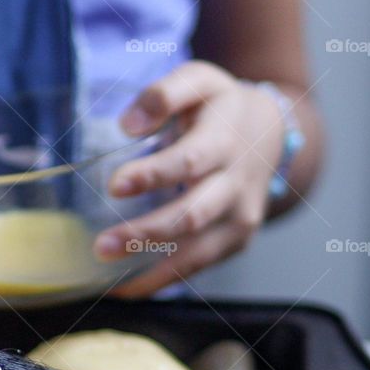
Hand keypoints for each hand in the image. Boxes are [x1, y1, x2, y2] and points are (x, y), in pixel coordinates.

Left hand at [94, 61, 284, 296]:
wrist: (269, 130)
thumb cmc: (218, 106)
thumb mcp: (197, 80)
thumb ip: (163, 95)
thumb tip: (127, 125)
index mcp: (224, 141)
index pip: (189, 162)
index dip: (153, 175)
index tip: (115, 185)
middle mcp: (236, 185)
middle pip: (192, 216)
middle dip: (146, 235)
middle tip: (100, 247)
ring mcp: (239, 217)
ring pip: (198, 252)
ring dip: (152, 270)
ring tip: (109, 281)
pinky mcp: (236, 240)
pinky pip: (199, 267)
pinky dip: (163, 281)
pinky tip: (126, 289)